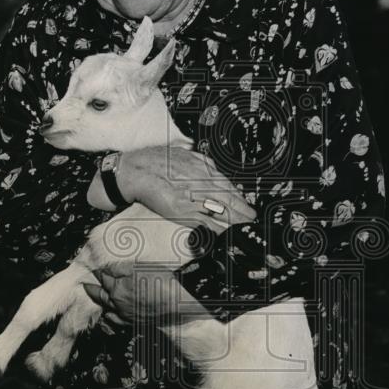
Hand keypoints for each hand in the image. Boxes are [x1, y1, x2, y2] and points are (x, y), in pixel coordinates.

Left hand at [82, 268, 212, 326]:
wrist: (176, 308)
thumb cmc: (162, 284)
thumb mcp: (142, 268)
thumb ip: (123, 268)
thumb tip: (108, 268)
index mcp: (117, 287)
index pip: (104, 277)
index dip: (98, 271)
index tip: (94, 267)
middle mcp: (117, 302)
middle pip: (99, 294)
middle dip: (91, 287)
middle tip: (84, 283)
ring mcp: (124, 314)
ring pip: (105, 308)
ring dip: (98, 301)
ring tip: (94, 295)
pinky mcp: (132, 322)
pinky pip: (114, 320)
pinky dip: (108, 315)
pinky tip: (108, 314)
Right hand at [115, 146, 256, 231]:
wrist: (135, 171)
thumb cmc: (157, 162)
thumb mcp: (184, 155)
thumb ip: (200, 162)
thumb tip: (213, 168)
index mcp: (201, 169)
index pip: (226, 184)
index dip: (239, 196)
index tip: (247, 204)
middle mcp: (199, 182)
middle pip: (227, 198)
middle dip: (242, 209)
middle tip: (252, 218)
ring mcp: (192, 197)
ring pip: (219, 210)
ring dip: (233, 219)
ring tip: (243, 226)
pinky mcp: (181, 210)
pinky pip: (203, 221)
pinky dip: (216, 228)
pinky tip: (224, 233)